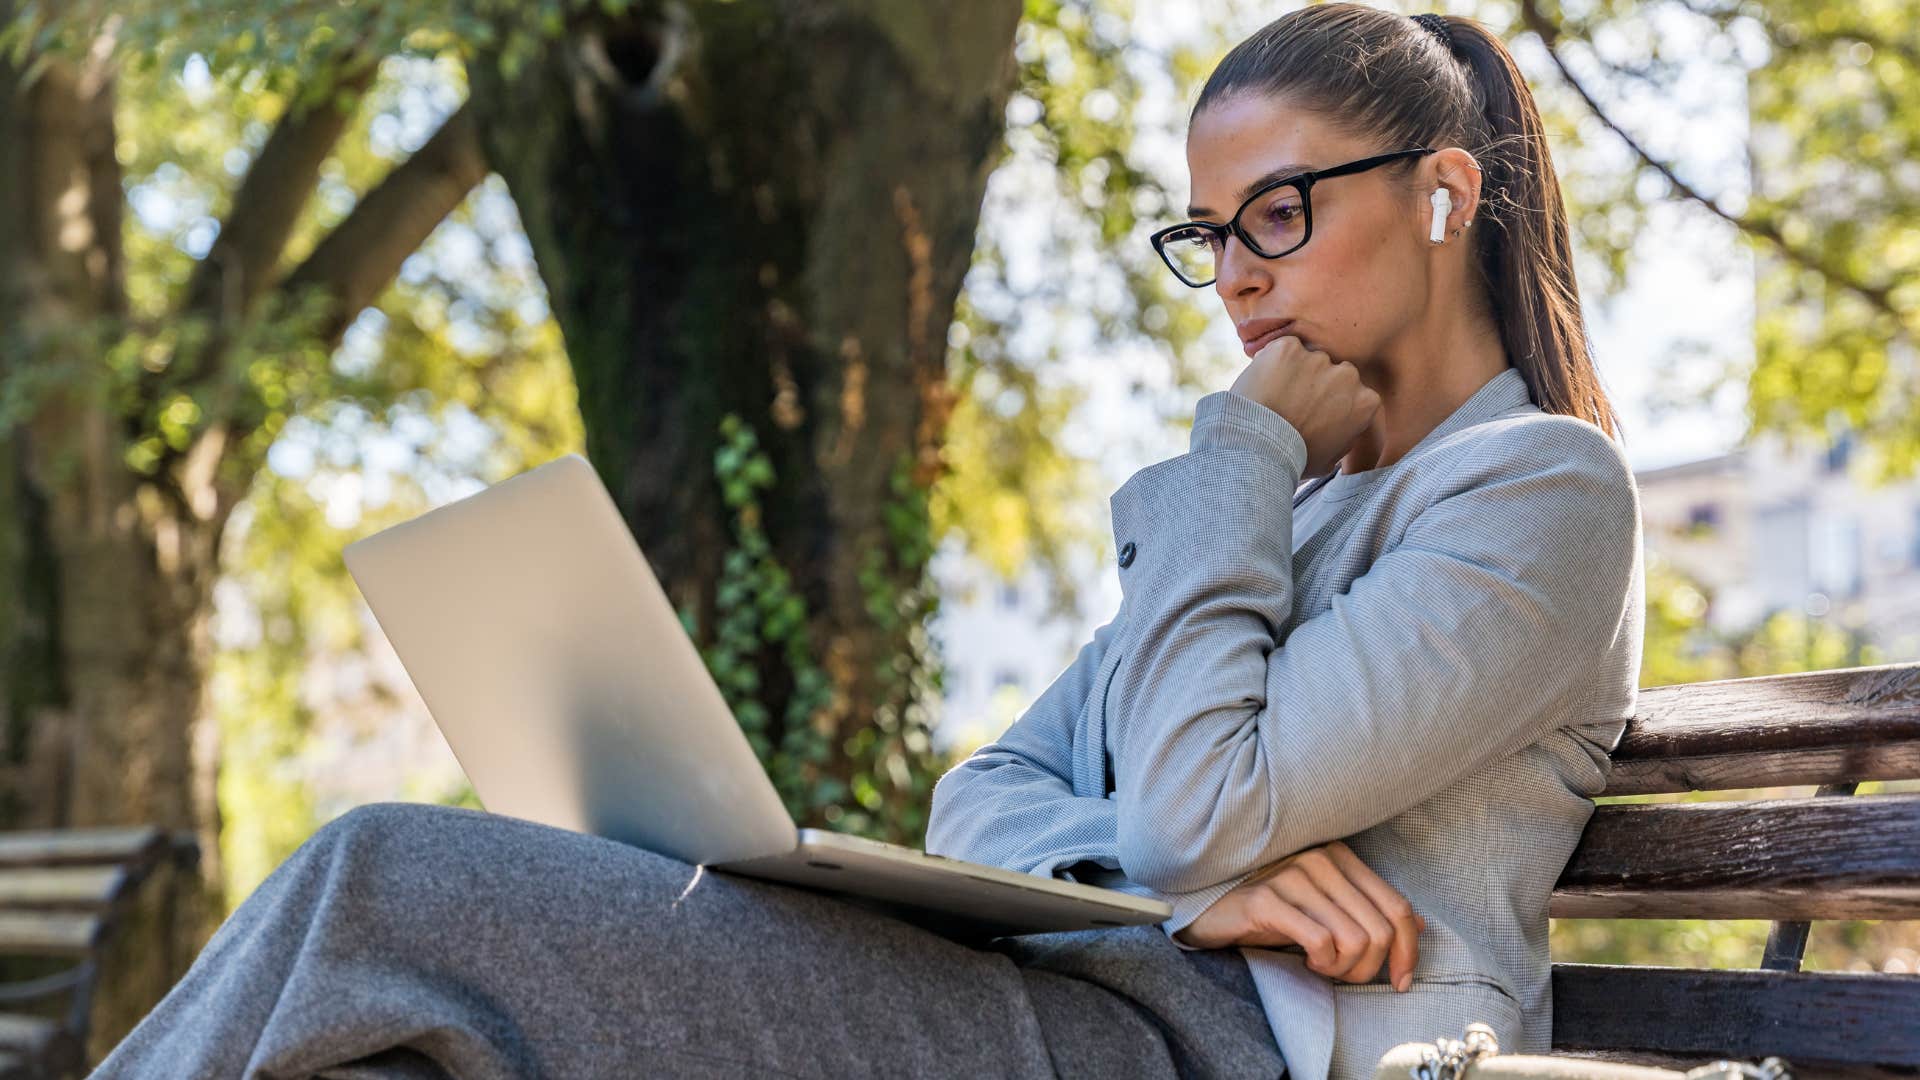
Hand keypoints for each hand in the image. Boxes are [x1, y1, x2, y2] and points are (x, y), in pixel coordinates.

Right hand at [1171, 840, 1426, 989]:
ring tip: (1322, 967)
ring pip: (1354, 940)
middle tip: (1344, 976)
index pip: (1398, 908)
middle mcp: (1320, 859)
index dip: (1408, 952)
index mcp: (1341, 857)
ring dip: (1343, 969)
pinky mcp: (1266, 900)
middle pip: (1380, 931)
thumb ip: (1368, 909)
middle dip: (1369, 969)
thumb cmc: (1272, 909)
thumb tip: (1419, 925)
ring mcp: (1292, 876)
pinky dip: (1321, 963)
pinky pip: (1319, 942)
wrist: (1209, 906)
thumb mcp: (1325, 907)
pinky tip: (1306, 961)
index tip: (1399, 981)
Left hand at [1228, 334, 1380, 478]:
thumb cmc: (1293, 460)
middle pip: (1333, 371)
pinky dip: (1271, 362)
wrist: (1258, 447)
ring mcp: (1318, 358)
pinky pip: (1281, 349)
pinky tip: (1262, 385)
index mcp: (1365, 401)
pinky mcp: (1288, 347)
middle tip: (1292, 404)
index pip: (1353, 393)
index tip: (1315, 413)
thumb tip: (1343, 431)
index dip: (1333, 402)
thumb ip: (1343, 439)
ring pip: (1306, 359)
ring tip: (1273, 397)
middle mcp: (1348, 374)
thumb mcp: (1329, 461)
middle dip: (1317, 383)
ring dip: (1294, 372)